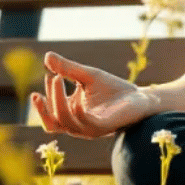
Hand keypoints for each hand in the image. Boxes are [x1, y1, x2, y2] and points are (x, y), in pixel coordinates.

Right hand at [30, 52, 156, 138]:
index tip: (49, 75)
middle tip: (50, 78)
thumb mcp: (87, 76)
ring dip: (58, 101)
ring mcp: (89, 128)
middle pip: (52, 123)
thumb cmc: (113, 89)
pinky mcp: (104, 126)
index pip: (50, 114)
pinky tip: (76, 96)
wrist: (139, 97)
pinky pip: (85, 123)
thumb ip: (67, 68)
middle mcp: (77, 125)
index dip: (45, 98)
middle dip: (45, 105)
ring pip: (65, 123)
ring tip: (58, 77)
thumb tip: (46, 56)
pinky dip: (77, 111)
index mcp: (71, 116)